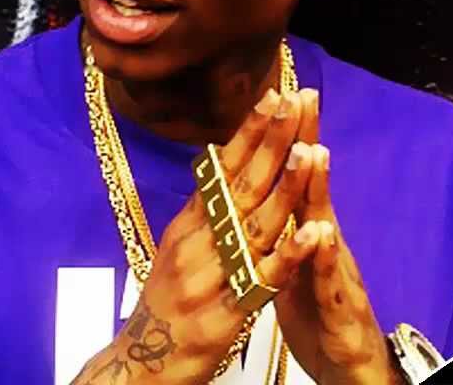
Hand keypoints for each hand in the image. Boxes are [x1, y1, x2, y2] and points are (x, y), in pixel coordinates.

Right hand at [72, 88, 324, 384]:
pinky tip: (313, 233)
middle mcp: (196, 243)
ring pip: (254, 226)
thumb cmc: (166, 304)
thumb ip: (204, 210)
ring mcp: (209, 278)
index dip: (250, 132)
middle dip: (271, 142)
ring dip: (284, 187)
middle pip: (240, 186)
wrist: (139, 366)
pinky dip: (288, 256)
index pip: (223, 168)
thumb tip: (222, 160)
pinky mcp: (224, 315)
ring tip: (310, 151)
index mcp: (189, 224)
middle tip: (296, 100)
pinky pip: (262, 282)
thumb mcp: (178, 249)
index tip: (274, 93)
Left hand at [274, 90, 399, 384]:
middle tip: (305, 95)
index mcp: (304, 231)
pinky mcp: (337, 307)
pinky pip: (328, 280)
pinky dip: (322, 256)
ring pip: (324, 225)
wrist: (347, 363)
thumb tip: (265, 188)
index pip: (294, 175)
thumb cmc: (317, 311)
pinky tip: (321, 233)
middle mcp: (323, 242)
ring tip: (316, 149)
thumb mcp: (293, 259)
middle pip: (313, 185)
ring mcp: (334, 272)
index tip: (280, 91)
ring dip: (320, 188)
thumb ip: (285, 223)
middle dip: (309, 140)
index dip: (288, 135)